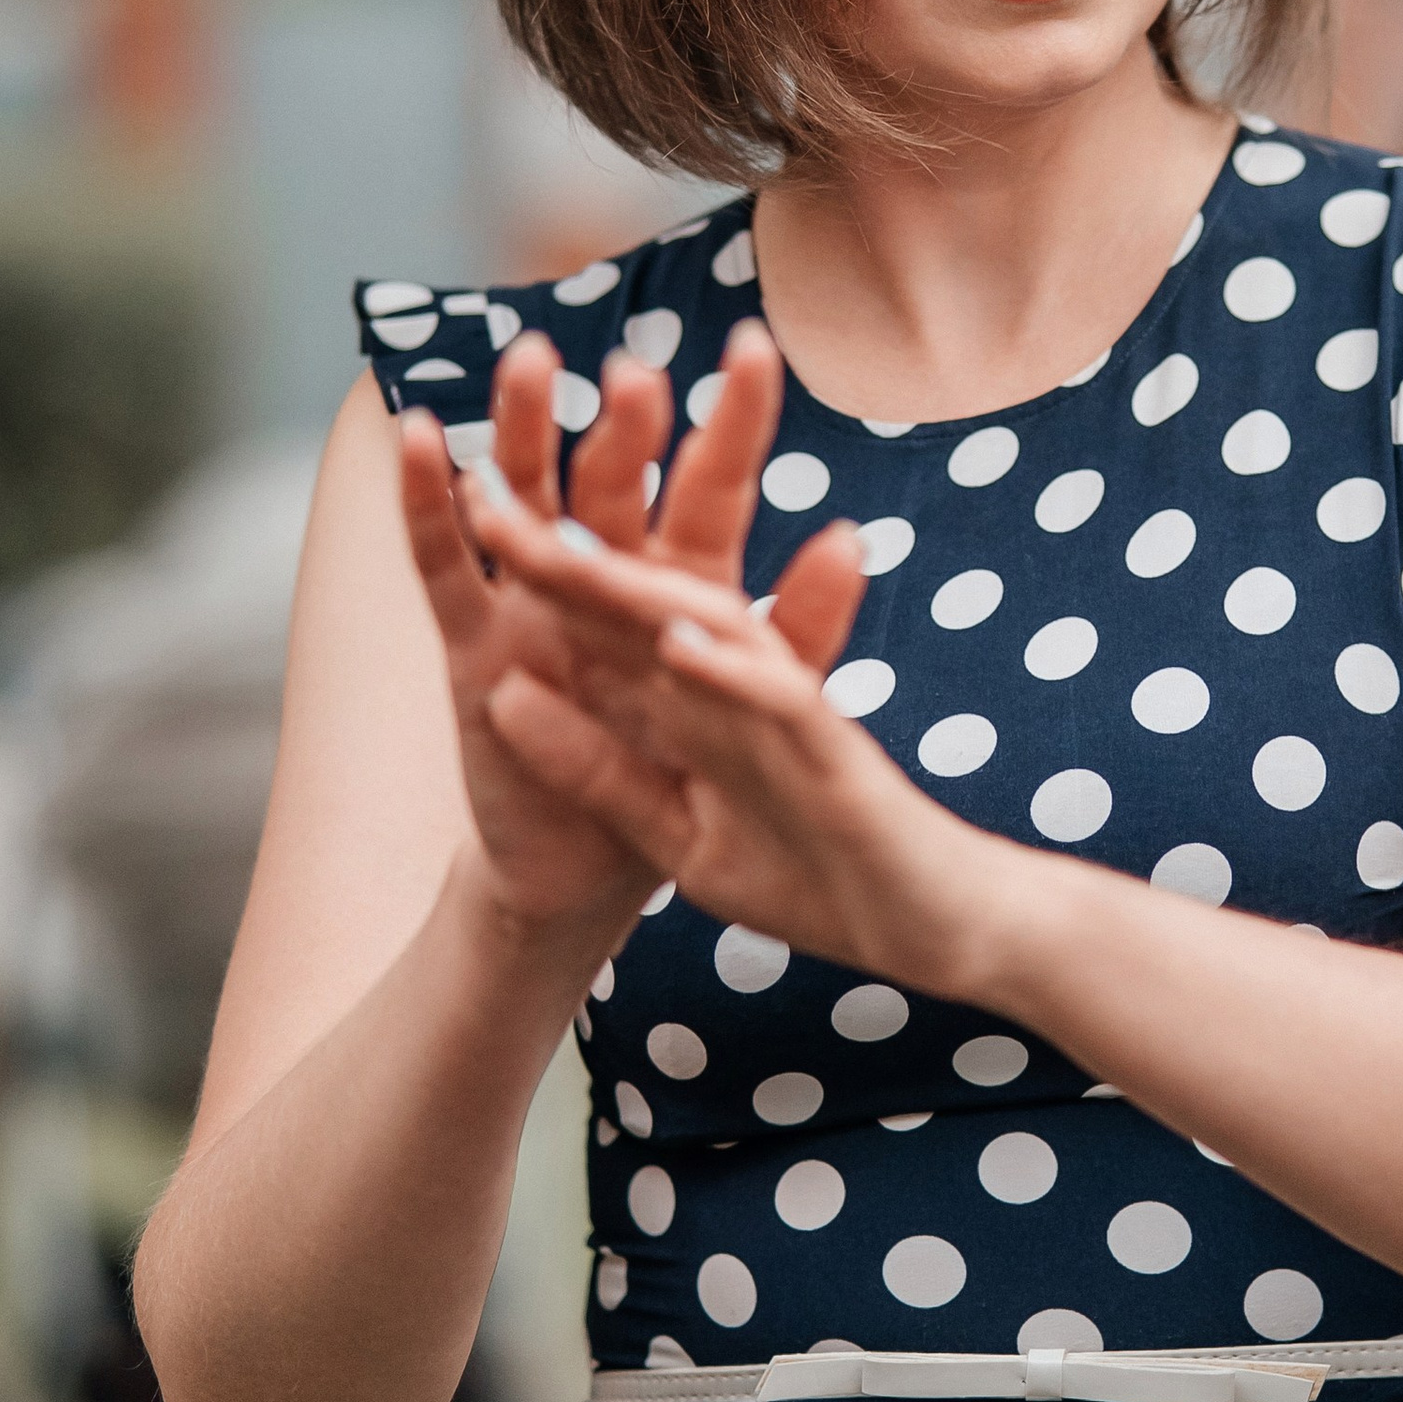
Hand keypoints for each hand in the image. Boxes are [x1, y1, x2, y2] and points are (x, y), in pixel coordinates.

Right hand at [399, 318, 847, 947]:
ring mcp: (532, 602)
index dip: (733, 420)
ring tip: (530, 360)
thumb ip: (799, 630)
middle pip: (614, 479)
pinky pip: (447, 567)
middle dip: (625, 424)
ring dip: (525, 430)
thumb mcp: (754, 708)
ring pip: (527, 497)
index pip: (712, 485)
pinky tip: (422, 441)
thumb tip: (850, 538)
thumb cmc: (687, 778)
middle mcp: (605, 573)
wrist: (597, 872)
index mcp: (681, 580)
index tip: (758, 344)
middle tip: (638, 370)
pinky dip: (429, 504)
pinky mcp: (475, 649)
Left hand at [458, 336, 1022, 1005]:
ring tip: (557, 543)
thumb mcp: (675, 832)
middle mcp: (738, 687)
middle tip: (487, 476)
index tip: (460, 512)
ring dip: (633, 582)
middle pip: (645, 596)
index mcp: (696, 703)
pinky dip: (728, 672)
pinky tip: (677, 641)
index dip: (534, 570)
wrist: (942, 926)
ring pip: (706, 624)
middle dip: (569, 538)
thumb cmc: (820, 877)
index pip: (605, 625)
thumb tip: (506, 698)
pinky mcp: (838, 755)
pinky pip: (778, 702)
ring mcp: (790, 714)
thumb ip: (598, 769)